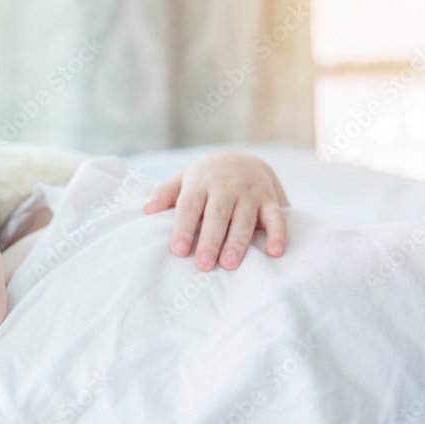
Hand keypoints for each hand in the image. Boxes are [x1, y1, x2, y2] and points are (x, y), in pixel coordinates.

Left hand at [141, 150, 289, 270]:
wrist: (243, 158)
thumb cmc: (205, 178)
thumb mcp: (184, 179)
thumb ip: (165, 193)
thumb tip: (146, 210)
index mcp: (200, 182)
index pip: (189, 206)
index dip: (183, 228)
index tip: (177, 250)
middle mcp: (226, 186)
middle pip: (217, 214)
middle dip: (210, 240)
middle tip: (204, 265)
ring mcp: (250, 193)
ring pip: (244, 219)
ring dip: (238, 242)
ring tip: (230, 264)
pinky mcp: (270, 200)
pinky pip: (277, 217)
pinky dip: (278, 234)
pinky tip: (275, 252)